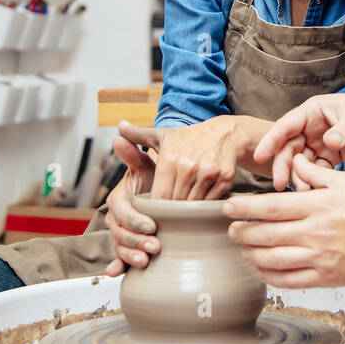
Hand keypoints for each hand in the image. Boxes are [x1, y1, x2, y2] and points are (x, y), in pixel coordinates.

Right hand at [104, 131, 159, 275]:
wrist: (162, 190)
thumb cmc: (154, 177)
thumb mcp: (146, 165)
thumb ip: (133, 154)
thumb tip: (120, 135)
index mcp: (118, 199)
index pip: (122, 212)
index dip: (134, 220)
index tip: (152, 225)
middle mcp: (116, 218)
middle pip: (120, 233)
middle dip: (136, 241)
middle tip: (155, 247)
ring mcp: (122, 234)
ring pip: (120, 247)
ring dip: (131, 256)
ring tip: (147, 262)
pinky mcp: (129, 247)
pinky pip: (120, 258)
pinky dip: (118, 266)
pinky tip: (117, 273)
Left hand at [117, 116, 257, 201]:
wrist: (224, 133)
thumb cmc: (189, 138)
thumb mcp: (163, 135)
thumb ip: (138, 135)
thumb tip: (120, 126)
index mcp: (170, 158)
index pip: (159, 196)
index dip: (157, 207)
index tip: (156, 212)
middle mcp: (189, 166)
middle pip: (175, 203)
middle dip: (172, 212)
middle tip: (169, 217)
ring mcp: (208, 173)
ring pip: (193, 205)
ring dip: (188, 211)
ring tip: (183, 213)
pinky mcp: (225, 179)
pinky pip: (210, 202)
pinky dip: (204, 206)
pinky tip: (200, 204)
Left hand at [223, 151, 344, 287]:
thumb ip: (317, 173)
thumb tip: (296, 160)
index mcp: (319, 206)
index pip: (272, 206)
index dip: (246, 208)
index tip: (230, 208)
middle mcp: (317, 233)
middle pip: (267, 234)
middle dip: (243, 233)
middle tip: (230, 230)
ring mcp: (320, 258)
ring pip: (273, 260)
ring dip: (252, 255)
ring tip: (243, 249)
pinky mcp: (325, 278)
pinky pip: (289, 280)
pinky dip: (270, 277)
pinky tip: (262, 270)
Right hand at [251, 92, 344, 190]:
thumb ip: (343, 130)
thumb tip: (329, 142)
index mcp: (312, 111)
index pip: (285, 126)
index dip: (271, 140)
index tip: (259, 156)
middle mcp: (311, 127)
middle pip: (288, 147)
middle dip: (282, 165)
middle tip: (280, 183)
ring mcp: (318, 143)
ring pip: (299, 162)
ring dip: (297, 176)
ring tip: (301, 191)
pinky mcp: (329, 156)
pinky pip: (315, 170)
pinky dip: (312, 180)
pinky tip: (312, 191)